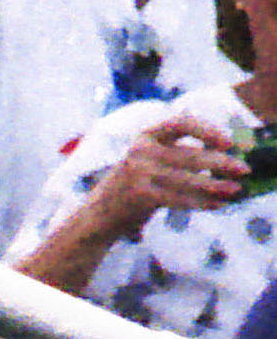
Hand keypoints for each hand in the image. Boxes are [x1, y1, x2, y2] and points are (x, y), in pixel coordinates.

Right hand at [96, 115, 248, 227]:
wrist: (95, 216)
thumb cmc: (130, 186)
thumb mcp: (148, 159)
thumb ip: (178, 152)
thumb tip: (222, 154)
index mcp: (145, 136)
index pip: (181, 122)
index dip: (207, 129)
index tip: (228, 141)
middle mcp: (140, 151)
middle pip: (190, 155)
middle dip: (220, 162)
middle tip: (242, 169)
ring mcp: (138, 173)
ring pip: (187, 179)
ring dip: (215, 185)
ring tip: (234, 190)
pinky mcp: (139, 196)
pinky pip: (178, 198)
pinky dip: (200, 202)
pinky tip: (217, 204)